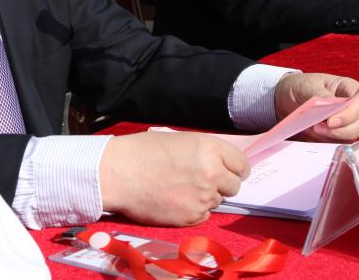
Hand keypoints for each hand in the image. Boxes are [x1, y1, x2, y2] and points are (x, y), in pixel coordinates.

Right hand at [99, 131, 248, 225]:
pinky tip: (174, 199)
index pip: (241, 164)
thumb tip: (220, 166)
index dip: (236, 168)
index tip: (231, 171)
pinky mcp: (191, 217)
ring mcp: (203, 197)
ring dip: (205, 197)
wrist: (117, 173)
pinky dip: (193, 210)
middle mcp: (212, 173)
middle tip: (202, 181)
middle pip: (234, 186)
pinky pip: (203, 215)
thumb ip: (205, 153)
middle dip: (222, 184)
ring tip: (180, 188)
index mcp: (210, 148)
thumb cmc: (142, 151)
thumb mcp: (179, 140)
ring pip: (217, 201)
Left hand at [274, 73, 358, 141]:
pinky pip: (340, 145)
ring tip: (312, 129)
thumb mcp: (307, 86)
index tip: (331, 121)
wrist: (286, 98)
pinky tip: (312, 136)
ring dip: (332, 137)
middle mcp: (353, 107)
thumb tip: (332, 106)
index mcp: (348, 88)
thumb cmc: (300, 87)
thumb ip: (322, 96)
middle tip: (318, 127)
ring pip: (352, 137)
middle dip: (341, 130)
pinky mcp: (338, 136)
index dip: (349, 114)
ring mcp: (347, 123)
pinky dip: (327, 143)